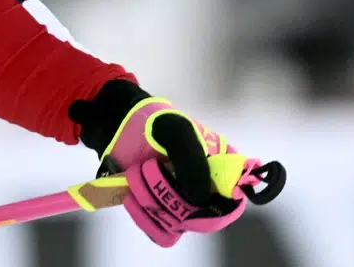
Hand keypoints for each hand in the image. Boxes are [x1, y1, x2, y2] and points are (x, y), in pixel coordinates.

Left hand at [70, 80, 284, 245]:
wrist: (119, 124)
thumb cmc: (152, 122)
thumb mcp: (176, 130)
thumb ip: (191, 159)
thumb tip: (199, 198)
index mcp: (220, 166)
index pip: (234, 197)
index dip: (220, 205)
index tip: (197, 200)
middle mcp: (205, 188)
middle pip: (204, 218)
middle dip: (177, 201)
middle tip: (153, 174)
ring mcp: (182, 202)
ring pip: (180, 225)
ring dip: (155, 204)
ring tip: (136, 175)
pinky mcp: (160, 211)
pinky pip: (161, 231)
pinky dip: (146, 219)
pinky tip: (131, 197)